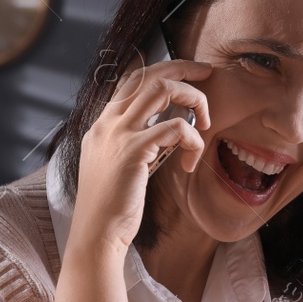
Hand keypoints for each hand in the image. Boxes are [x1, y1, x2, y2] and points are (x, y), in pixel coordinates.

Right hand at [74, 56, 213, 254]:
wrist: (94, 234)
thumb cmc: (109, 208)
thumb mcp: (115, 168)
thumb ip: (132, 145)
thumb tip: (164, 134)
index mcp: (102, 125)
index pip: (132, 79)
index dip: (162, 69)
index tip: (188, 74)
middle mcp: (107, 123)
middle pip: (148, 73)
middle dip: (183, 67)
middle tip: (208, 73)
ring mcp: (118, 135)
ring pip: (162, 88)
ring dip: (193, 97)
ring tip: (205, 121)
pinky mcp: (133, 152)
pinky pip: (175, 128)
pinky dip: (193, 139)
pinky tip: (190, 161)